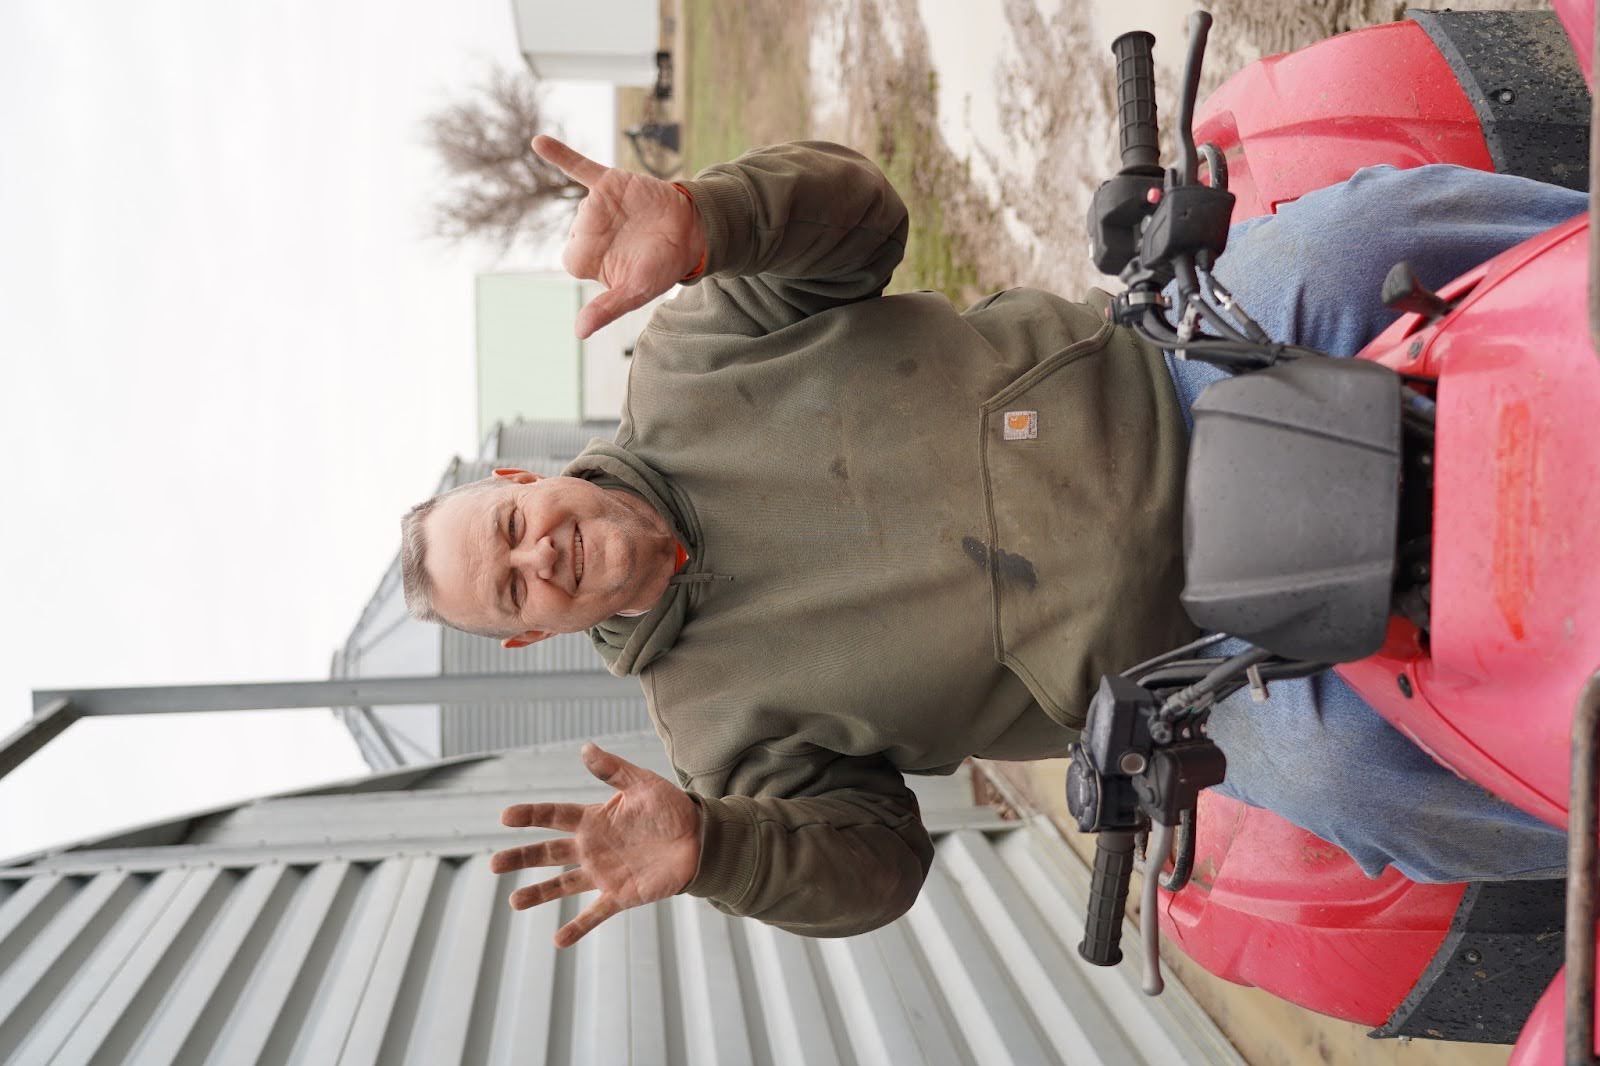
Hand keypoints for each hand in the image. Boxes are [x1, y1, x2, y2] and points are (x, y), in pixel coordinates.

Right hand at [490, 741, 701, 946]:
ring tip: (514, 902)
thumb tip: (585, 748)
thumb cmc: (670, 808)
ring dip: (539, 893)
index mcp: (593, 819)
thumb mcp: (642, 783)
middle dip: (521, 858)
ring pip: (563, 885)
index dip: (530, 816)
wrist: (699, 839)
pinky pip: (595, 914)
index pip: (554, 816)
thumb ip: (612, 770)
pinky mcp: (620, 895)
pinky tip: (558, 940)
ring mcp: (603, 873)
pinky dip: (578, 927)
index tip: (505, 817)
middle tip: (494, 864)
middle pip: (548, 853)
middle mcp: (592, 847)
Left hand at [532, 133, 706, 339]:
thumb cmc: (662, 267)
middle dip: (603, 233)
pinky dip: (560, 154)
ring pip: (586, 203)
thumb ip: (607, 307)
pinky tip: (538, 142)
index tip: (621, 260)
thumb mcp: (637, 291)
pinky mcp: (609, 182)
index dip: (594, 258)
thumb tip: (579, 332)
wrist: (692, 232)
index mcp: (588, 260)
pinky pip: (578, 167)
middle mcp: (588, 231)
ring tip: (638, 220)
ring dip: (611, 209)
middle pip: (576, 229)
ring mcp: (597, 205)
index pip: (571, 258)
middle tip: (634, 240)